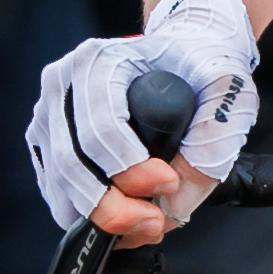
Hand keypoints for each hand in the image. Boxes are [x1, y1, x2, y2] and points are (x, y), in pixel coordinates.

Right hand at [25, 0, 261, 243]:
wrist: (183, 52)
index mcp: (99, 61)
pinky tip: (129, 215)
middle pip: (71, 165)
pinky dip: (90, 216)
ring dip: (103, 218)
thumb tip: (172, 207)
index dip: (132, 170)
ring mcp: (49, 116)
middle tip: (156, 219)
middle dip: (115, 206)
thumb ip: (211, 143)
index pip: (100, 129)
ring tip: (148, 221)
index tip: (170, 182)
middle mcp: (62, 86)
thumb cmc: (198, 64)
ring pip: (61, 187)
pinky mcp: (47, 144)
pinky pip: (58, 195)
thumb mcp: (225, 87)